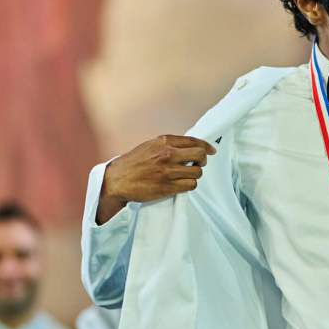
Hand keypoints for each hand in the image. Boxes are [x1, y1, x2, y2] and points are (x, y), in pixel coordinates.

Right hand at [96, 134, 216, 223]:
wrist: (117, 179)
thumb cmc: (132, 163)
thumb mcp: (149, 146)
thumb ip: (168, 145)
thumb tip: (188, 146)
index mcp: (164, 142)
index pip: (194, 141)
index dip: (206, 146)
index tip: (212, 151)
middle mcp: (168, 154)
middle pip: (200, 155)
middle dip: (202, 160)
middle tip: (198, 164)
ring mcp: (168, 171)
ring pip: (197, 172)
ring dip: (195, 175)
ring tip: (186, 175)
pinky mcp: (167, 186)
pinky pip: (190, 185)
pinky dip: (189, 185)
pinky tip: (182, 184)